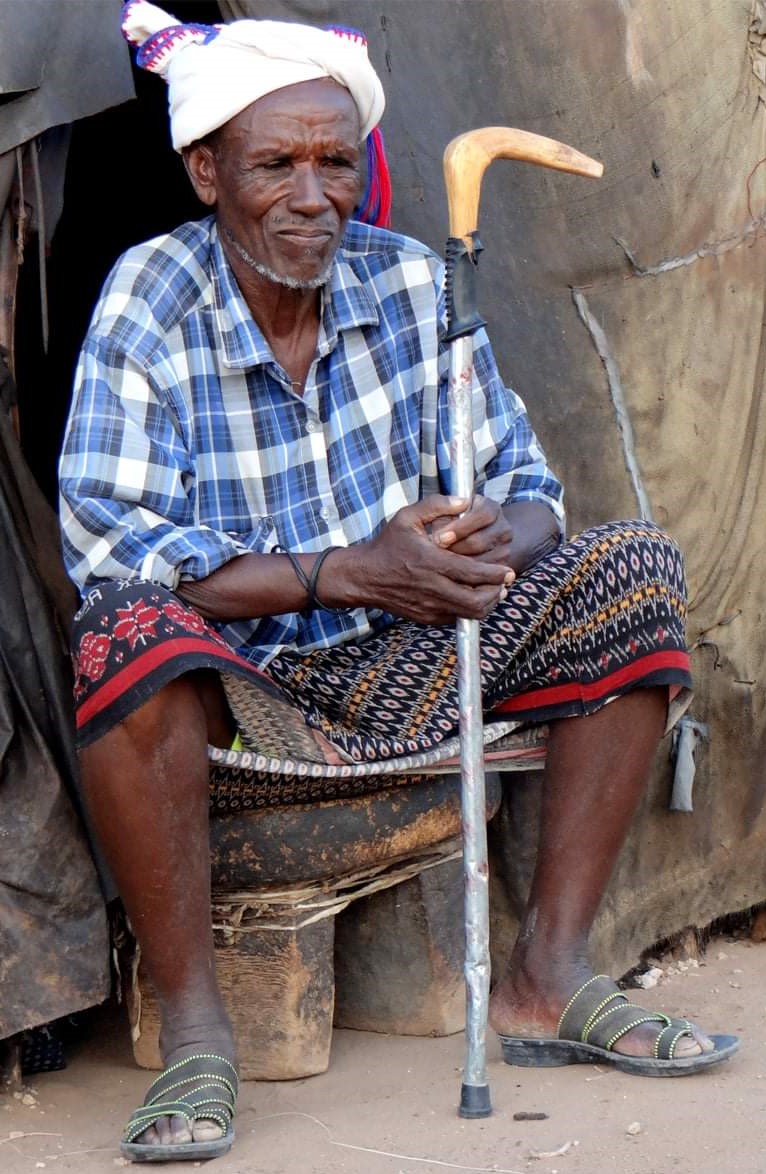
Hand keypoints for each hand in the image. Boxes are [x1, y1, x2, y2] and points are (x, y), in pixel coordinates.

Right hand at [343, 495, 512, 623]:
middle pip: (476, 600)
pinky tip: (474, 596)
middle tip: (506, 581)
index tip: (508, 570)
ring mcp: (429, 607)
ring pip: (470, 614)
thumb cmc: (387, 545)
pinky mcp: (426, 618)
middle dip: (496, 592)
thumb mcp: (406, 517)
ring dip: (487, 603)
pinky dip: (470, 610)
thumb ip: (436, 504)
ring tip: (495, 590)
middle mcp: (431, 588)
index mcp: (430, 562)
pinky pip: (457, 618)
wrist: (364, 577)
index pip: (472, 573)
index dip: (495, 575)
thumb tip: (464, 500)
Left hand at [431, 495, 516, 576]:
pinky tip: (451, 575)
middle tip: (437, 554)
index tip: (440, 538)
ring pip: (484, 561)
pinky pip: (486, 576)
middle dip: (456, 549)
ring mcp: (505, 548)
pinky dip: (467, 577)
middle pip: (481, 541)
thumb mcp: (443, 512)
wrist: (464, 539)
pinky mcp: (501, 567)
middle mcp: (503, 527)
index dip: (460, 528)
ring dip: (460, 565)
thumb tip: (439, 533)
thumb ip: (438, 513)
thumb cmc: (449, 522)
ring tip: (442, 564)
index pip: (482, 515)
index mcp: (491, 508)